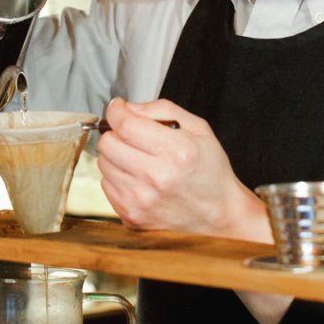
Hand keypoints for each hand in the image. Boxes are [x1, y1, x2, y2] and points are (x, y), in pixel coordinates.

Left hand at [97, 97, 272, 241]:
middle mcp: (156, 177)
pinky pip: (107, 185)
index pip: (125, 124)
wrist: (219, 214)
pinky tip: (138, 178)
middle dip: (116, 133)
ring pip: (104, 164)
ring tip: (139, 159)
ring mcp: (141, 200)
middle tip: (132, 135)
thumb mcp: (198, 128)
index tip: (118, 108)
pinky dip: (118, 177)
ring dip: (117, 156)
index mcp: (175, 152)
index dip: (116, 111)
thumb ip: (162, 109)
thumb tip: (128, 108)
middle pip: (108, 143)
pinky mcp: (131, 216)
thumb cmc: (210, 172)